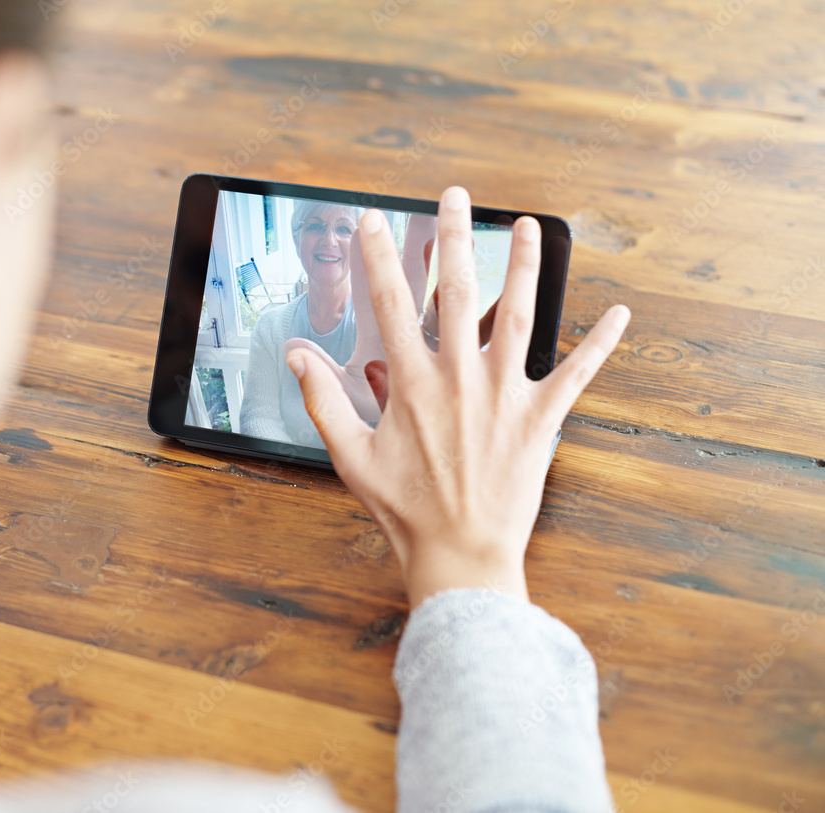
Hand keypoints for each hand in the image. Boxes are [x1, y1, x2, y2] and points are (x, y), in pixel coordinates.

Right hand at [286, 187, 629, 606]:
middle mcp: (461, 377)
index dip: (379, 255)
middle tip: (457, 198)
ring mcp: (506, 394)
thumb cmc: (406, 509)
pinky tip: (620, 314)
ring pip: (519, 315)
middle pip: (459, 290)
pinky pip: (578, 373)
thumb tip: (298, 355)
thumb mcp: (351, 455)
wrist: (461, 553)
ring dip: (526, 266)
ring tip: (530, 227)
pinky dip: (600, 343)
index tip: (374, 221)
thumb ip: (323, 398)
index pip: (392, 302)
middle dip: (456, 236)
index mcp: (413, 383)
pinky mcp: (542, 419)